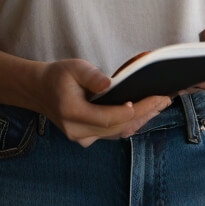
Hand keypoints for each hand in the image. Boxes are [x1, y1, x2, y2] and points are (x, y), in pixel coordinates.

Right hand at [35, 59, 171, 146]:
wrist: (39, 91)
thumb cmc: (58, 76)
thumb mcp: (73, 67)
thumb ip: (91, 75)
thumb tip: (109, 84)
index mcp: (72, 113)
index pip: (107, 117)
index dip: (129, 111)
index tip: (149, 100)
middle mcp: (77, 131)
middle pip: (117, 127)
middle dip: (143, 113)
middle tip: (164, 99)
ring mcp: (82, 138)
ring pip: (117, 133)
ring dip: (141, 120)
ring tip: (160, 106)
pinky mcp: (87, 138)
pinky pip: (112, 134)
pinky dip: (130, 124)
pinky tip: (145, 114)